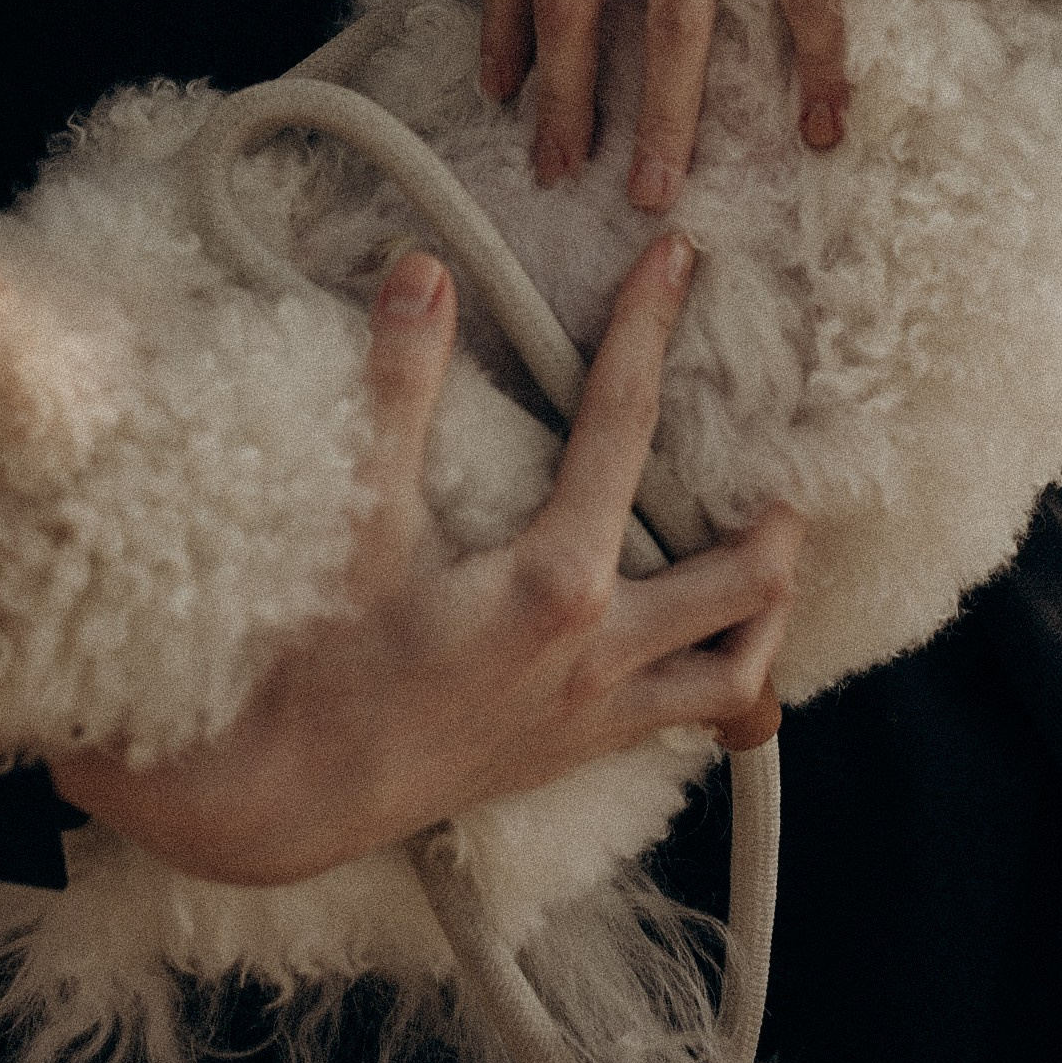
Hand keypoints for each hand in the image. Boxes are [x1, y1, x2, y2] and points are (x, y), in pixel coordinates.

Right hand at [49, 237, 799, 887]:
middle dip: (778, 508)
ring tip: (766, 546)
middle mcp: (602, 651)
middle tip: (777, 444)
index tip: (678, 257)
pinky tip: (699, 637)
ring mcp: (598, 713)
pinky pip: (684, 721)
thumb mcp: (360, 519)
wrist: (283, 805)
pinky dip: (718, 676)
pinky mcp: (576, 753)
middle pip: (746, 576)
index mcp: (558, 580)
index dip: (650, 326)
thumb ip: (399, 390)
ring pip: (740, 670)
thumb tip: (424, 271)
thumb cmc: (319, 660)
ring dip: (767, 607)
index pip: (625, 421)